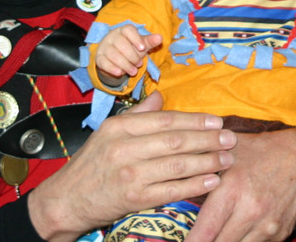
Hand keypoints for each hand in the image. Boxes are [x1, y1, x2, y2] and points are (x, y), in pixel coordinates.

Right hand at [26, 92, 235, 241]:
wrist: (66, 200)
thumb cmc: (90, 164)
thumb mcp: (107, 131)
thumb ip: (137, 113)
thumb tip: (161, 96)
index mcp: (120, 127)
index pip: (165, 120)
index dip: (194, 120)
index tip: (216, 121)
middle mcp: (124, 148)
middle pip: (175, 140)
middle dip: (207, 139)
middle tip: (229, 138)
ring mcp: (129, 174)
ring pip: (177, 165)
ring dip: (206, 161)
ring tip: (226, 158)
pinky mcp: (133, 199)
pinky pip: (170, 190)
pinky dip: (194, 185)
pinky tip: (211, 180)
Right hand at [96, 24, 161, 82]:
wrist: (116, 61)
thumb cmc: (131, 49)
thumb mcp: (141, 46)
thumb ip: (150, 42)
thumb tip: (160, 37)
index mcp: (123, 30)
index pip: (128, 30)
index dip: (136, 38)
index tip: (142, 48)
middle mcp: (112, 36)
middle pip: (121, 44)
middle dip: (132, 56)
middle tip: (139, 64)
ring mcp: (104, 47)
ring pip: (113, 54)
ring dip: (125, 64)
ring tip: (133, 71)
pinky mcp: (99, 58)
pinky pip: (104, 62)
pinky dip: (112, 68)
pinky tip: (120, 73)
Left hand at [189, 128, 295, 241]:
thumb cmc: (262, 152)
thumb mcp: (229, 152)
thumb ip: (202, 162)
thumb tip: (174, 167)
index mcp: (231, 190)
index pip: (204, 232)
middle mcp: (249, 211)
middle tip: (197, 241)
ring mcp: (266, 226)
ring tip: (216, 236)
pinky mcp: (279, 234)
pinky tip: (236, 234)